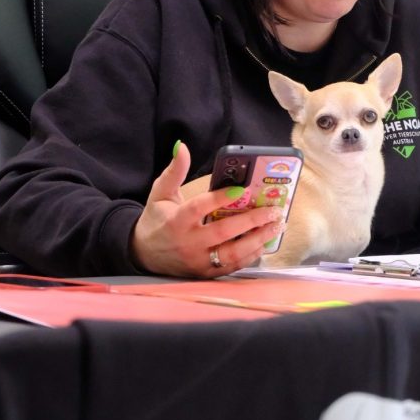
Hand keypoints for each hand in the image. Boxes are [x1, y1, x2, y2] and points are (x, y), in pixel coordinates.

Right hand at [130, 142, 284, 276]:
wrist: (144, 255)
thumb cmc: (156, 220)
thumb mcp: (160, 193)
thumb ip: (174, 171)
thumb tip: (181, 146)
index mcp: (175, 222)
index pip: (198, 208)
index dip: (219, 198)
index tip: (240, 189)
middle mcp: (187, 243)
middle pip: (223, 232)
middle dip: (251, 221)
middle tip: (272, 210)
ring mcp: (198, 261)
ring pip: (232, 253)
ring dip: (257, 240)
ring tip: (275, 226)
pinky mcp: (205, 273)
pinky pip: (232, 266)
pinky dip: (250, 255)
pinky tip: (264, 243)